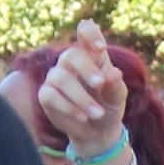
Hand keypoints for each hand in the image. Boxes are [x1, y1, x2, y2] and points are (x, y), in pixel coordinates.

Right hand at [37, 19, 125, 150]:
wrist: (98, 131)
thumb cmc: (108, 106)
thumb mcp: (117, 96)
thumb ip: (115, 84)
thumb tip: (113, 73)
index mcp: (91, 55)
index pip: (85, 33)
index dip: (89, 34)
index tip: (101, 48)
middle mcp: (70, 62)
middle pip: (71, 55)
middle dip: (87, 69)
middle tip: (100, 84)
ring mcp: (56, 78)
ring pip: (61, 78)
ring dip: (81, 97)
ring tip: (98, 113)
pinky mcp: (46, 95)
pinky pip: (51, 96)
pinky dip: (69, 108)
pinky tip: (84, 117)